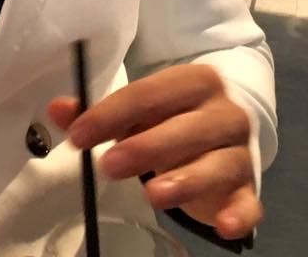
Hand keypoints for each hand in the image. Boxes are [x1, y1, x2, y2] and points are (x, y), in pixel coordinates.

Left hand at [48, 64, 260, 240]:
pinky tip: (222, 226)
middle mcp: (224, 112)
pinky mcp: (249, 188)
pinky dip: (239, 214)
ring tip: (152, 194)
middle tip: (110, 165)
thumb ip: (97, 112)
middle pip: (186, 127)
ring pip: (218, 164)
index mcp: (194, 81)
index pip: (150, 94)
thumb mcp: (136, 110)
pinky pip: (249, 202)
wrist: (222, 130)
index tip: (79, 135)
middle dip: (146, 146)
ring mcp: (240, 150)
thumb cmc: (171, 116)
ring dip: (186, 179)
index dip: (112, 113)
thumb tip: (57, 111)